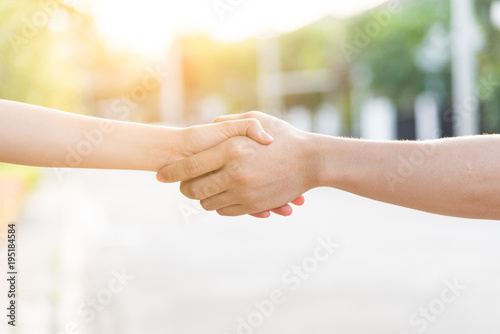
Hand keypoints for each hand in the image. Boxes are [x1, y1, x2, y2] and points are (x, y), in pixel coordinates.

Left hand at [156, 111, 317, 216]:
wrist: (312, 161)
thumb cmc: (283, 136)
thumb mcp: (255, 120)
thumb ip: (227, 123)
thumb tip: (207, 126)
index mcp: (231, 150)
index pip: (189, 166)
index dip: (170, 172)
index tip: (159, 176)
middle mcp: (234, 173)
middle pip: (193, 190)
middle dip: (183, 189)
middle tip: (183, 185)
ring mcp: (244, 192)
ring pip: (207, 203)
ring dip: (202, 198)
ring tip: (205, 189)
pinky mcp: (254, 206)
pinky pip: (225, 211)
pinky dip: (219, 205)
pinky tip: (223, 195)